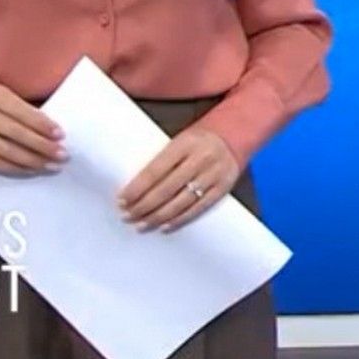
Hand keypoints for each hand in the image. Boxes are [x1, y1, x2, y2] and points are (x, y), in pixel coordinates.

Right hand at [0, 84, 64, 174]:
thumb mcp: (4, 99)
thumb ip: (24, 111)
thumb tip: (53, 133)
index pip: (21, 111)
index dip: (42, 125)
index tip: (61, 135)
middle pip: (14, 132)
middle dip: (41, 146)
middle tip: (62, 155)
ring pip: (4, 150)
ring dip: (31, 160)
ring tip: (50, 165)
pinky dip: (13, 168)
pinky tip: (30, 170)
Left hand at [118, 127, 238, 231]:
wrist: (237, 132)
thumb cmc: (201, 138)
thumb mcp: (180, 139)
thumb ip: (163, 159)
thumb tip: (136, 186)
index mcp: (185, 143)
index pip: (155, 170)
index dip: (137, 188)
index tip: (122, 199)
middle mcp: (200, 158)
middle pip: (166, 188)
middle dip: (143, 205)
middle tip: (127, 215)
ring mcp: (213, 174)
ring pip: (181, 201)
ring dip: (158, 216)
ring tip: (141, 224)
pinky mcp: (223, 187)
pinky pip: (198, 207)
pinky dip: (180, 218)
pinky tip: (165, 225)